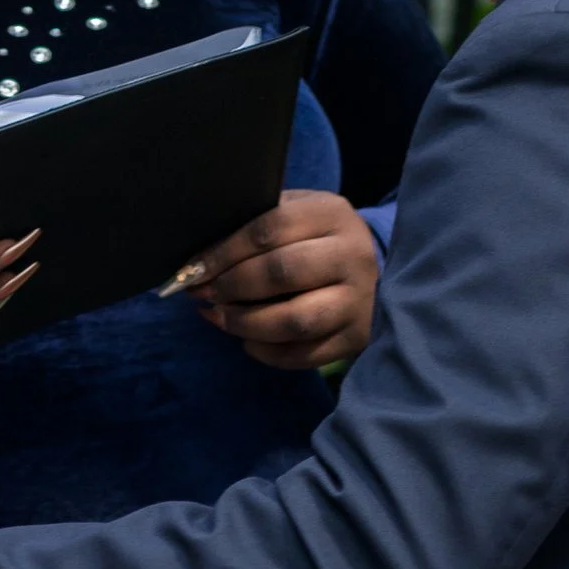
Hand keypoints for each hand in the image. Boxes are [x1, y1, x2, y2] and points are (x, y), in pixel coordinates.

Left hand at [167, 190, 377, 368]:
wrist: (375, 270)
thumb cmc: (317, 239)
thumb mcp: (296, 214)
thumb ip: (256, 223)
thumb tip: (199, 254)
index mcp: (331, 214)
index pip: (269, 229)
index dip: (223, 252)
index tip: (193, 269)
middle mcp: (352, 256)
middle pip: (281, 273)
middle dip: (232, 286)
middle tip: (205, 293)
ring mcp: (358, 300)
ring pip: (294, 321)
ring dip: (246, 323)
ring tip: (220, 317)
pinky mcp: (355, 337)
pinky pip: (303, 355)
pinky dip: (266, 352)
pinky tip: (247, 341)